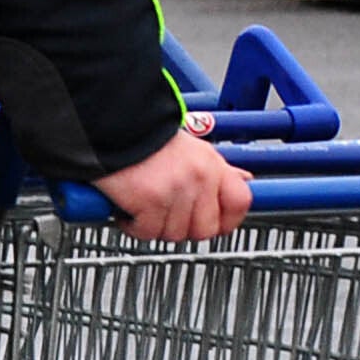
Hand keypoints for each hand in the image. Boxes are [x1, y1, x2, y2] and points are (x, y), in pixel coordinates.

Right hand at [91, 129, 253, 242]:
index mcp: (212, 164)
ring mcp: (176, 190)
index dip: (227, 221)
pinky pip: (148, 232)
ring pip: (174, 234)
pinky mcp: (150, 201)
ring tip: (143, 207)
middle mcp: (199, 178)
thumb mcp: (193, 149)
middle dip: (184, 228)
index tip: (212, 224)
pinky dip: (134, 225)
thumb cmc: (147, 138)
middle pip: (205, 229)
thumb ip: (219, 170)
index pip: (240, 202)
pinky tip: (128, 209)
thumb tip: (244, 180)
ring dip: (155, 226)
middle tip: (166, 215)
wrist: (114, 125)